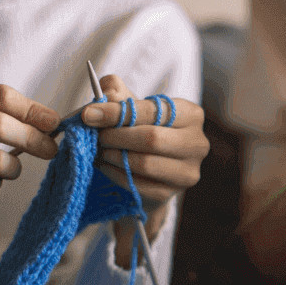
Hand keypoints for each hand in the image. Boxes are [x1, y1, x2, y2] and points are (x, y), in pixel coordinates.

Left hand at [79, 74, 208, 239]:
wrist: (150, 166)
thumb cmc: (141, 128)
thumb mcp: (131, 105)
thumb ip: (117, 91)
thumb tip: (107, 91)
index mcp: (192, 114)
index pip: (152, 111)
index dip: (117, 112)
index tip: (88, 114)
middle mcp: (197, 143)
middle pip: (151, 139)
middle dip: (116, 136)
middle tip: (95, 135)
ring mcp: (188, 171)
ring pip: (144, 163)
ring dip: (114, 156)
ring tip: (99, 150)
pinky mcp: (172, 193)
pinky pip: (138, 184)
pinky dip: (115, 174)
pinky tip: (105, 165)